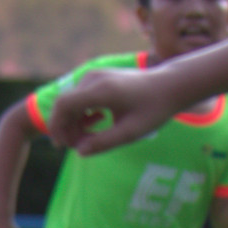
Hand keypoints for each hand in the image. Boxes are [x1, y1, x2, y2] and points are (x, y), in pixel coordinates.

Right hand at [52, 67, 174, 153]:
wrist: (170, 86)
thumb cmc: (154, 109)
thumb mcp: (131, 131)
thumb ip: (104, 142)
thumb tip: (79, 152)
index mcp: (100, 90)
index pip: (63, 105)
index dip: (57, 126)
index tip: (62, 146)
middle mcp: (94, 78)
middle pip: (65, 104)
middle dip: (66, 127)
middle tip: (77, 147)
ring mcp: (96, 75)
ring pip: (72, 100)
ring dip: (74, 121)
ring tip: (86, 139)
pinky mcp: (100, 78)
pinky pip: (82, 96)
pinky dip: (82, 112)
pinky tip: (95, 123)